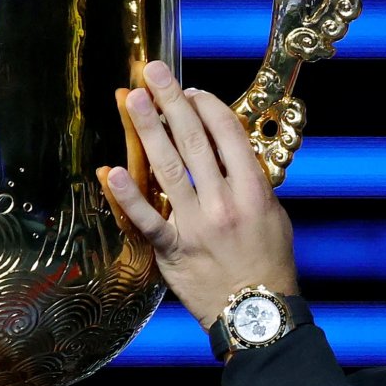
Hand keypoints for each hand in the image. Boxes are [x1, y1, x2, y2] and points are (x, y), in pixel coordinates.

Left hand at [100, 61, 298, 328]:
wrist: (256, 313)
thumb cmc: (269, 264)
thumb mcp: (274, 216)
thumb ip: (250, 183)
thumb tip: (229, 152)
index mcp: (253, 190)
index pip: (227, 134)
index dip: (207, 105)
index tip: (190, 89)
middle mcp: (224, 202)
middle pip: (195, 140)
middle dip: (172, 101)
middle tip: (153, 71)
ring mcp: (197, 225)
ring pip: (169, 169)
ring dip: (148, 131)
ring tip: (131, 98)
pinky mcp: (173, 251)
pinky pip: (147, 220)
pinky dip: (128, 197)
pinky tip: (111, 172)